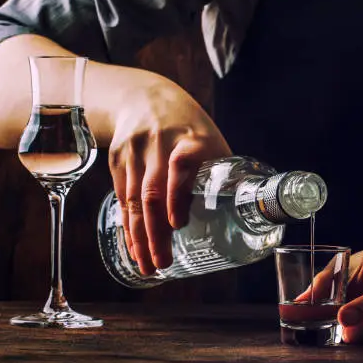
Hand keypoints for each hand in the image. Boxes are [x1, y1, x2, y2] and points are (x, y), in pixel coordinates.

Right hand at [108, 76, 231, 274]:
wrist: (147, 98)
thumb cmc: (190, 129)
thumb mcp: (212, 142)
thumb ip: (222, 175)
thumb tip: (244, 218)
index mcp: (191, 139)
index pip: (182, 165)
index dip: (178, 195)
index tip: (178, 223)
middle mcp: (160, 144)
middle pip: (152, 192)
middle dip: (156, 233)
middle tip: (162, 263)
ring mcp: (135, 152)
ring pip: (133, 200)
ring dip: (139, 237)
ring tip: (147, 265)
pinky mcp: (117, 159)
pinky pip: (121, 198)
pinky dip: (128, 225)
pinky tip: (134, 246)